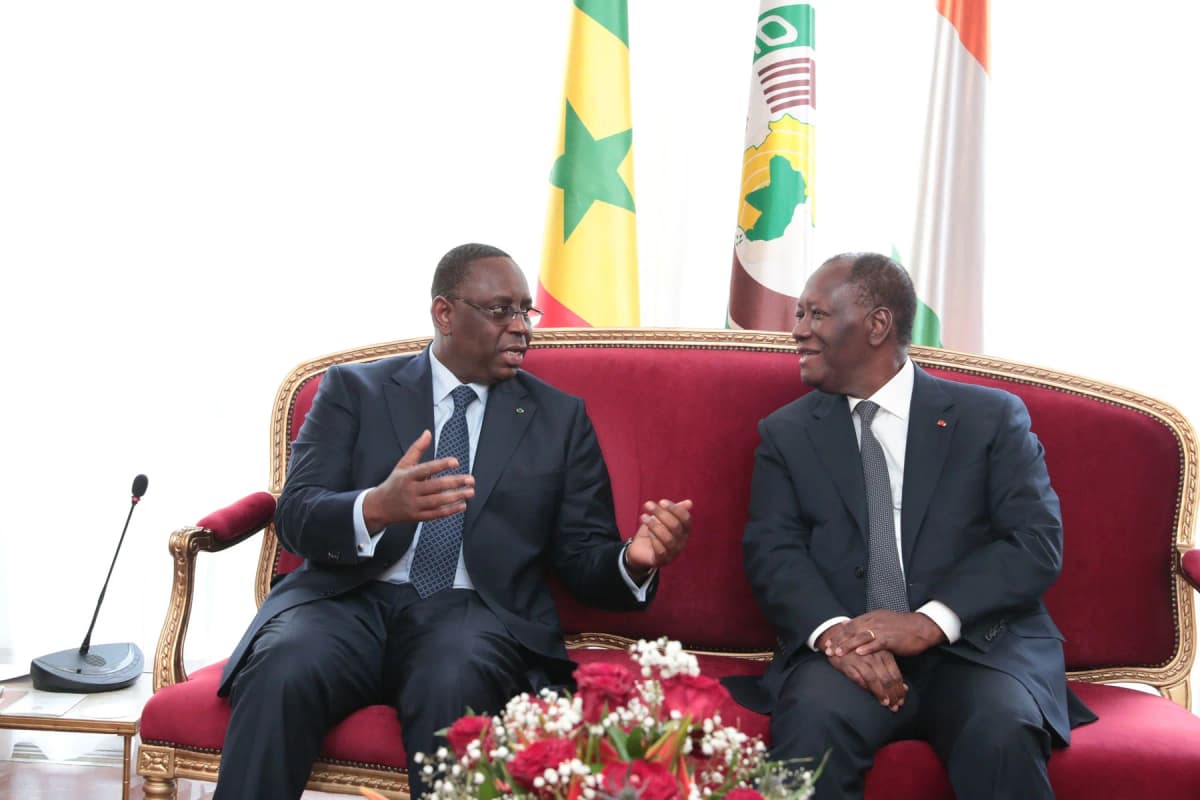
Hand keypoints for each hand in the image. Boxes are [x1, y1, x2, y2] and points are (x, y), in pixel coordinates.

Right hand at [362, 430, 474, 529]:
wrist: (379, 506)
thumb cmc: (395, 482)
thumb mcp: (403, 464)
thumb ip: (417, 449)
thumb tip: (427, 433)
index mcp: (407, 476)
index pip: (426, 469)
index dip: (441, 465)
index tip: (456, 462)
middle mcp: (410, 490)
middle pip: (435, 486)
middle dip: (455, 483)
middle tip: (470, 479)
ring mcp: (414, 505)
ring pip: (437, 501)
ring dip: (456, 497)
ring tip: (470, 492)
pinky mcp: (417, 516)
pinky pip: (436, 514)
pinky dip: (450, 510)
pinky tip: (462, 505)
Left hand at [624, 499, 692, 577]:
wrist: (640, 549)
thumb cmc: (654, 530)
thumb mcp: (662, 518)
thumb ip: (674, 510)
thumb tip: (689, 502)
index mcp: (685, 530)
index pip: (685, 518)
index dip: (674, 509)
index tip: (661, 501)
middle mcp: (682, 542)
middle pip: (675, 526)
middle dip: (661, 514)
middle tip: (648, 505)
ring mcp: (674, 552)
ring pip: (668, 538)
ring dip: (654, 525)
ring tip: (643, 516)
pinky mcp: (663, 560)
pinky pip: (660, 550)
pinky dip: (653, 538)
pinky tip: (646, 530)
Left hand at [824, 611, 945, 658]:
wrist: (922, 627)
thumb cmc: (902, 627)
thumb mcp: (882, 622)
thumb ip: (868, 625)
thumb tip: (852, 628)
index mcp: (871, 617)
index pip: (850, 625)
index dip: (838, 633)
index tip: (827, 641)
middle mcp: (874, 621)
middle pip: (852, 630)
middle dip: (838, 640)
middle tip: (827, 649)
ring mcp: (883, 630)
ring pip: (861, 637)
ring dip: (848, 645)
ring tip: (838, 652)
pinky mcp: (891, 639)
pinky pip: (877, 643)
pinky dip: (867, 648)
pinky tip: (859, 653)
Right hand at [827, 649, 907, 710]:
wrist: (838, 640)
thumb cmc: (862, 651)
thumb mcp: (879, 658)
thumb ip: (891, 671)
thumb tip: (905, 689)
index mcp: (884, 653)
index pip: (895, 675)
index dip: (899, 690)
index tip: (901, 701)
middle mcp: (873, 656)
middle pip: (886, 679)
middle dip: (892, 695)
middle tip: (895, 707)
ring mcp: (860, 659)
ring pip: (874, 679)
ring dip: (880, 694)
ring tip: (885, 704)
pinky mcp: (847, 663)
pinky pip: (857, 678)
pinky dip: (864, 687)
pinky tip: (869, 694)